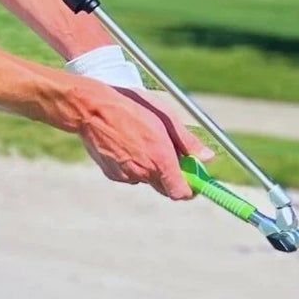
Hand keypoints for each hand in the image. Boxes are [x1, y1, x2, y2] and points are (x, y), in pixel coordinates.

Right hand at [72, 83, 211, 199]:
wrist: (91, 109)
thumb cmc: (131, 106)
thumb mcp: (166, 117)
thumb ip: (188, 142)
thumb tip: (208, 157)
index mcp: (160, 159)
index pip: (180, 193)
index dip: (190, 190)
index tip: (194, 180)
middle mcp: (144, 172)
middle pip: (165, 187)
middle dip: (172, 176)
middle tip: (171, 156)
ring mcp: (126, 175)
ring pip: (147, 178)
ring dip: (150, 167)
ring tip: (142, 141)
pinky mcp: (112, 174)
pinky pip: (130, 175)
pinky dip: (133, 165)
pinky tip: (126, 144)